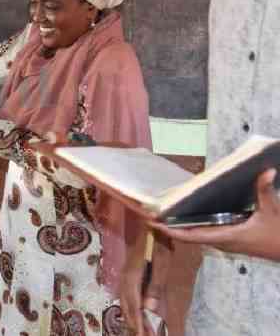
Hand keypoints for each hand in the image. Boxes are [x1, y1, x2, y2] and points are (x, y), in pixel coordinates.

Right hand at [119, 224, 166, 335]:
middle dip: (134, 323)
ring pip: (126, 300)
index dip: (137, 322)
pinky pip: (128, 294)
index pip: (132, 304)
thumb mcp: (162, 260)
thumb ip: (156, 284)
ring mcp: (127, 273)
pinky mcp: (131, 271)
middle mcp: (126, 275)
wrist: (148, 219)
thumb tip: (149, 309)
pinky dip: (132, 307)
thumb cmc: (158, 237)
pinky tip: (139, 311)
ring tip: (141, 330)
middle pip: (127, 304)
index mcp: (133, 274)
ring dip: (133, 316)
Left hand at [150, 169, 279, 260]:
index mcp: (225, 237)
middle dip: (167, 226)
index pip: (191, 236)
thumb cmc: (279, 235)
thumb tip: (266, 170)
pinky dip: (189, 226)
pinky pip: (202, 234)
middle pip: (187, 236)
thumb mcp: (273, 211)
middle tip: (147, 213)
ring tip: (158, 213)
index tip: (153, 223)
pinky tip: (182, 214)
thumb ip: (266, 191)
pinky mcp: (227, 240)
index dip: (170, 230)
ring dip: (176, 227)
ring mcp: (223, 242)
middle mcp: (220, 242)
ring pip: (194, 235)